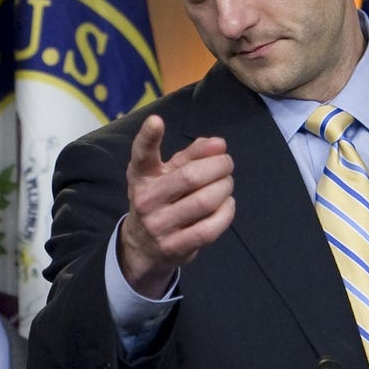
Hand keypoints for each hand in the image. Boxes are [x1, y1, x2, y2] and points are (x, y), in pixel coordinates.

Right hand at [118, 115, 234, 297]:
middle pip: (190, 177)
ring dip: (225, 188)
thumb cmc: (162, 199)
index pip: (142, 155)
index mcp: (142, 176)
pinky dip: (226, 212)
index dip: (148, 137)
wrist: (143, 246)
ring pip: (204, 202)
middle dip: (218, 166)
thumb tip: (219, 144)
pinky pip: (210, 228)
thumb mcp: (168, 172)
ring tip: (226, 183)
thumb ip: (193, 154)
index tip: (157, 121)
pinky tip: (227, 204)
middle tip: (227, 163)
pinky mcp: (174, 247)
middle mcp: (145, 200)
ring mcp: (159, 226)